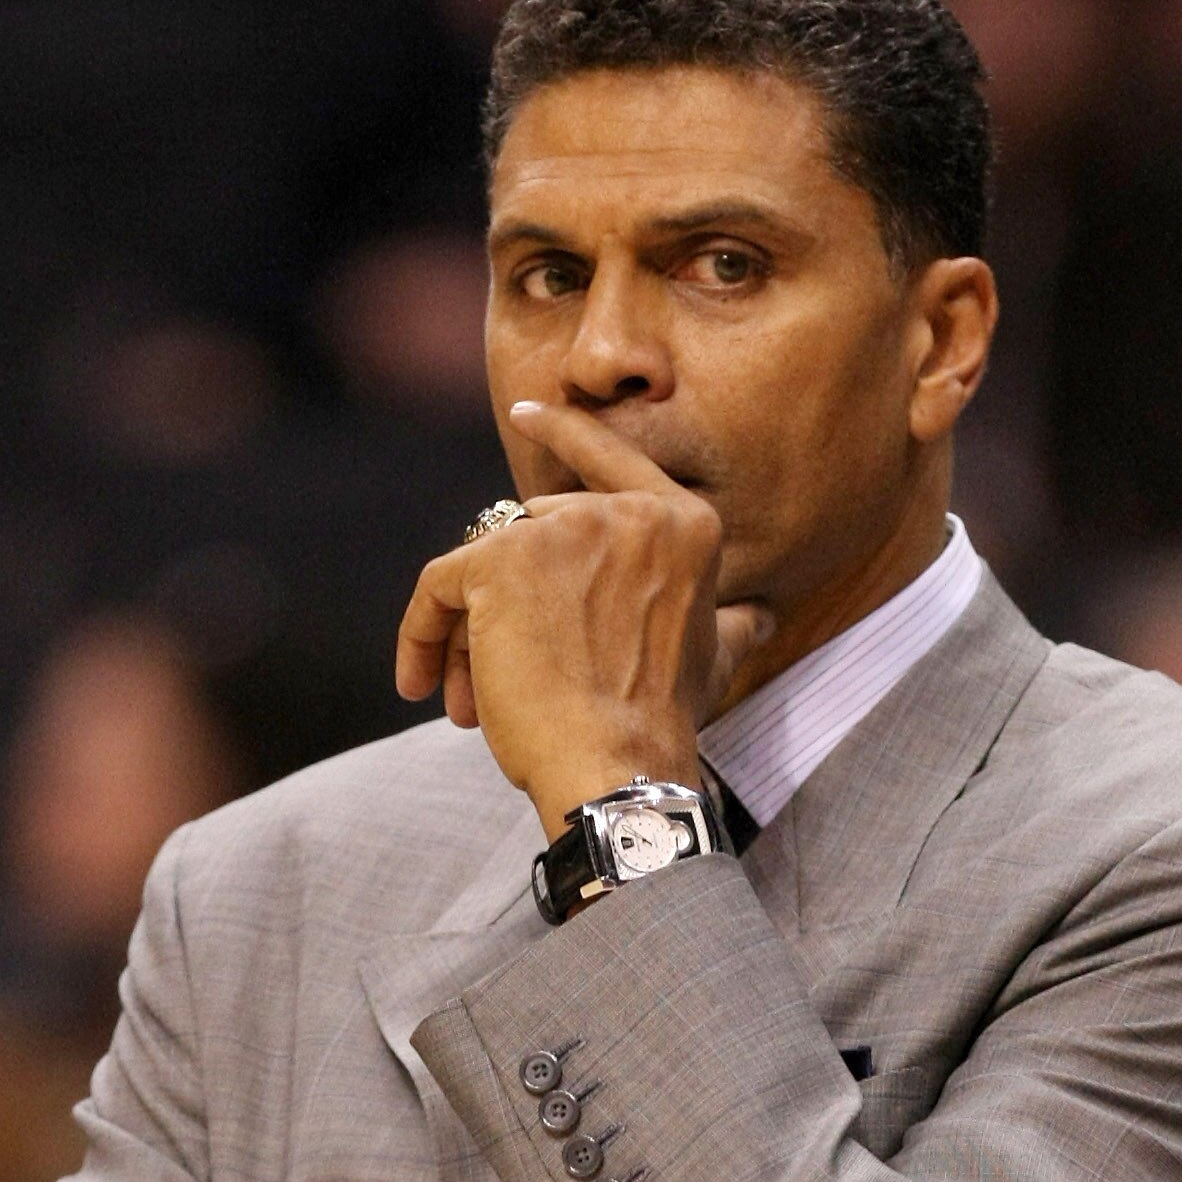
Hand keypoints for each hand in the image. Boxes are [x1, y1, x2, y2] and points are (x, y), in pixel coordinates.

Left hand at [394, 400, 771, 838]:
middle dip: (511, 603)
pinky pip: (437, 590)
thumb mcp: (713, 659)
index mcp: (682, 521)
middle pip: (533, 532)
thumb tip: (762, 617)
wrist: (620, 769)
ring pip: (484, 568)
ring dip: (469, 636)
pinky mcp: (496, 564)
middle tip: (498, 678)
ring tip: (475, 702)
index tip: (525, 412)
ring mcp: (558, 530)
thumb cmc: (661, 724)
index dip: (563, 433)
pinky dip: (420, 635)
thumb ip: (729, 622)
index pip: (610, 456)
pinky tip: (419, 683)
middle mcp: (623, 511)